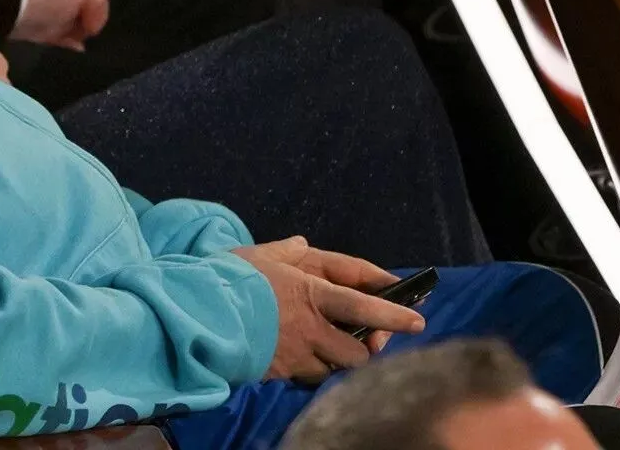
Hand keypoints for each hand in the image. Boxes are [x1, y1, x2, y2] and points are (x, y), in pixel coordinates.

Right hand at [233, 237, 424, 383]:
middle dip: (367, 347)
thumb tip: (301, 244)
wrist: (202, 313)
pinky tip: (300, 361)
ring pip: (335, 368)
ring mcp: (297, 354)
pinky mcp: (279, 373)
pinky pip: (306, 376)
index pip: (366, 305)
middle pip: (359, 350)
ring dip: (337, 360)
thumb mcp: (259, 255)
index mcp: (313, 294)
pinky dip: (309, 370)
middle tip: (369, 340)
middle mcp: (312, 328)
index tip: (417, 319)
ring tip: (330, 350)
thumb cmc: (231, 277)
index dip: (395, 313)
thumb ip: (285, 251)